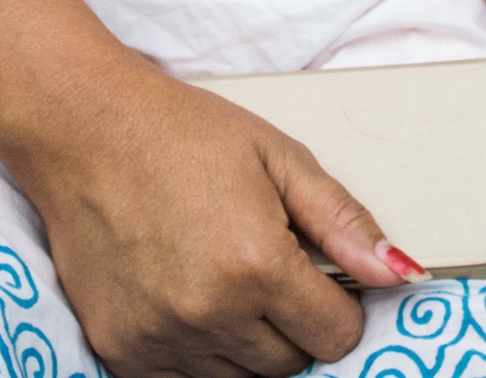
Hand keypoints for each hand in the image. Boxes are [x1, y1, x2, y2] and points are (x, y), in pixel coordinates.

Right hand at [0, 0, 413, 377]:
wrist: (85, 130)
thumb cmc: (185, 133)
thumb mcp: (278, 157)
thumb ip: (342, 221)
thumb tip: (400, 274)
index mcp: (258, 267)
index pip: (335, 337)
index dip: (341, 306)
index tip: (322, 276)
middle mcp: (210, 317)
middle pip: (289, 365)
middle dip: (295, 324)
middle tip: (271, 266)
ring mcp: (161, 342)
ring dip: (248, 341)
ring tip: (226, 275)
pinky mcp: (120, 353)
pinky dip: (198, 350)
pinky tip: (188, 294)